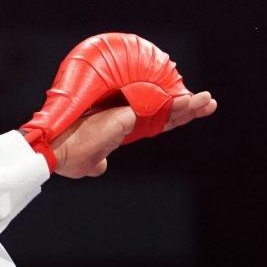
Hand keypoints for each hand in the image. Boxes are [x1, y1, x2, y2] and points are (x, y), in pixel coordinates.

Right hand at [48, 88, 216, 178]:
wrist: (57, 151)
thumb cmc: (69, 157)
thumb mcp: (89, 164)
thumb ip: (99, 162)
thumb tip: (103, 166)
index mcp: (121, 129)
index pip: (154, 122)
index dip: (172, 118)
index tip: (191, 112)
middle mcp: (127, 118)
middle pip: (164, 112)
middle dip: (187, 108)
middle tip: (209, 102)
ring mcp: (126, 114)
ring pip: (164, 107)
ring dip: (189, 105)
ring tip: (208, 101)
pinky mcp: (125, 115)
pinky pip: (156, 108)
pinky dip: (177, 106)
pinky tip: (194, 102)